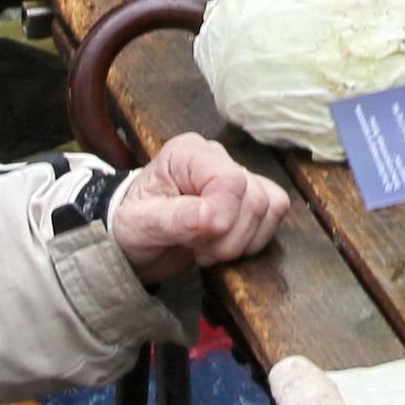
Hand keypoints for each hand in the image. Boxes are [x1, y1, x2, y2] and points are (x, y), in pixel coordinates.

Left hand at [111, 133, 290, 278]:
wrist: (133, 241)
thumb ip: (174, 219)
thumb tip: (213, 219)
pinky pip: (275, 215)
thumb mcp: (138, 225)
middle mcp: (217, 158)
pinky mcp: (249, 198)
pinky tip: (225, 245)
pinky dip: (255, 239)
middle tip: (198, 250)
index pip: (231, 180)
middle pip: (255, 196)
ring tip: (207, 248)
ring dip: (242, 241)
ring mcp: (237, 176)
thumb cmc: (129, 226)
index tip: (199, 243)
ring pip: (270, 207)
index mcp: (188, 154)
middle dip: (230, 236)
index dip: (223, 217)